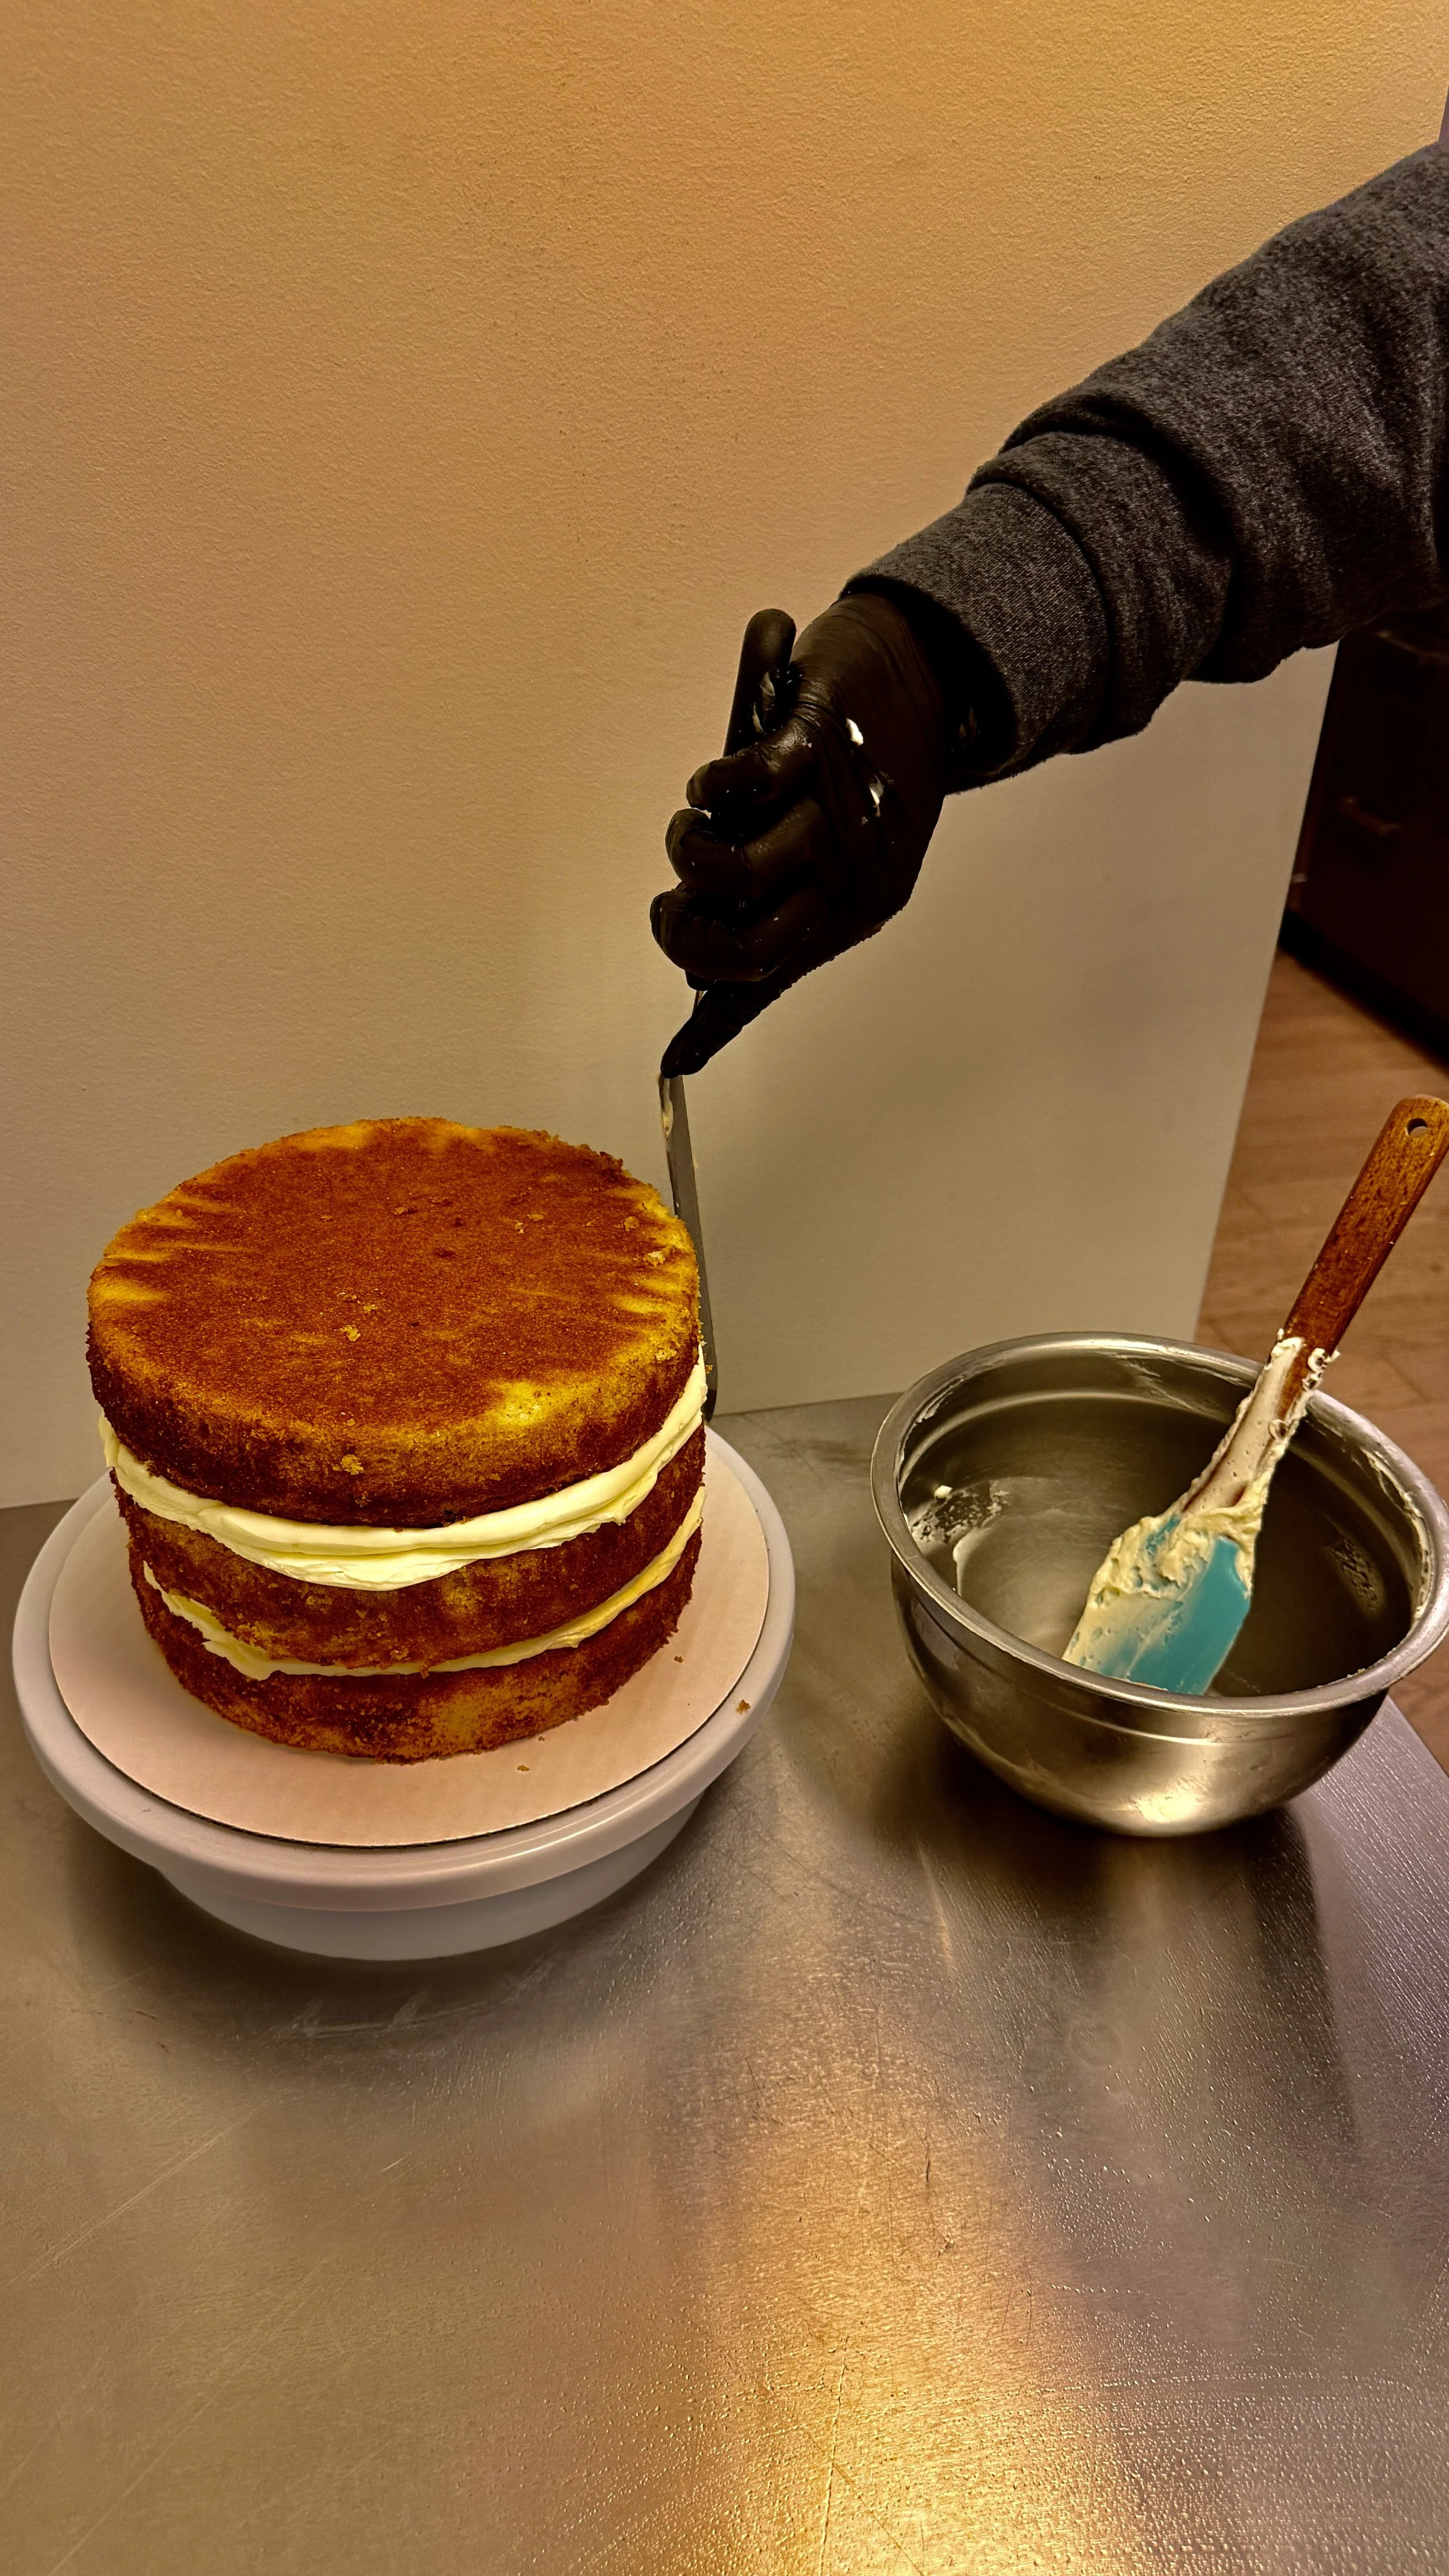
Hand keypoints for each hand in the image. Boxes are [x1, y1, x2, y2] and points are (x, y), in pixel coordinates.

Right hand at [652, 590, 950, 1074]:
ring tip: (699, 817)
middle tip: (681, 884)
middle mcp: (848, 873)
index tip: (671, 997)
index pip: (764, 975)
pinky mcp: (815, 740)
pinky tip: (714, 782)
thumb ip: (778, 900)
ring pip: (738, 871)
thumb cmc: (867, 765)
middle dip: (687, 925)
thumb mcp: (837, 849)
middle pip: (745, 948)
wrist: (931, 669)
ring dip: (692, 848)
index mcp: (852, 907)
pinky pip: (745, 784)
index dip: (705, 987)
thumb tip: (700, 987)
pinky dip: (711, 786)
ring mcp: (834, 809)